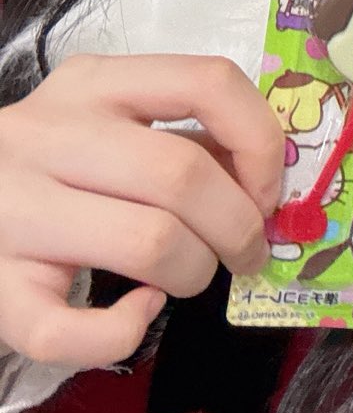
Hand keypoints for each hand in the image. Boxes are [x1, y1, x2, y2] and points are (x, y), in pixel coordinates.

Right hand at [0, 54, 284, 367]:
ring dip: (195, 271)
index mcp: (92, 84)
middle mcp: (47, 135)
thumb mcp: (109, 123)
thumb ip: (183, 136)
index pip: (208, 82)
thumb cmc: (46, 168)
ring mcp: (14, 211)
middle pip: (182, 174)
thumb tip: (267, 180)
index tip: (267, 190)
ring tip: (190, 273)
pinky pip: (74, 328)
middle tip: (247, 252)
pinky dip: (127, 330)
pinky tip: (139, 310)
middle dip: (240, 226)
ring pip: (149, 242)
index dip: (261, 142)